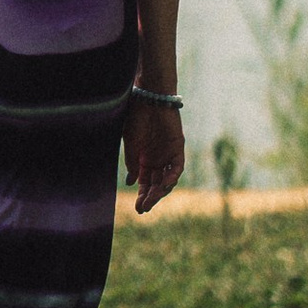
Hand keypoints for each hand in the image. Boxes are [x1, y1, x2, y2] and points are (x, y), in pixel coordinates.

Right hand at [123, 94, 183, 214]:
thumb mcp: (130, 144)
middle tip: (143, 209)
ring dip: (160, 191)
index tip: (137, 208)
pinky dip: (171, 177)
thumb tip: (132, 182)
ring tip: (151, 200)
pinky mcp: (177, 148)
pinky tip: (163, 186)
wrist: (148, 98)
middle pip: (156, 184)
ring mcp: (168, 154)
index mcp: (144, 159)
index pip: (145, 183)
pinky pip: (177, 167)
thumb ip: (132, 163)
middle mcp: (158, 159)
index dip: (142, 195)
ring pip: (167, 179)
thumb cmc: (136, 118)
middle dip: (150, 197)